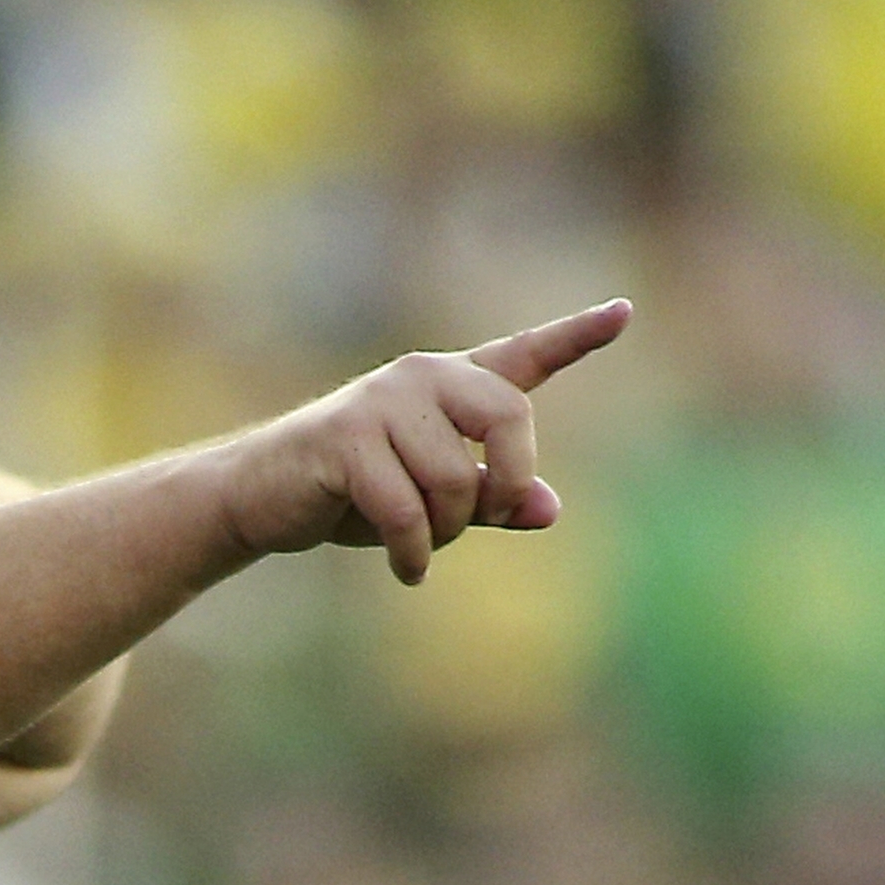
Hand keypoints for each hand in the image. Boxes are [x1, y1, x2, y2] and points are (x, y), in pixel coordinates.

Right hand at [222, 298, 632, 584]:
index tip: (624, 312)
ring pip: (456, 480)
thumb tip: (547, 509)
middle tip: (478, 519)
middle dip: (504, 485)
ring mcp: (383, 403)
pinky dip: (413, 552)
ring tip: (417, 543)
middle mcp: (423, 377)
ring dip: (445, 531)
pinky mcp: (347, 440)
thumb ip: (492, 500)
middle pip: (510, 422)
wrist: (261, 498)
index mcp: (450, 385)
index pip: (524, 356)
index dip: (577, 337)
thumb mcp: (432, 501)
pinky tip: (407, 571)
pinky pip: (407, 510)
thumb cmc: (350, 495)